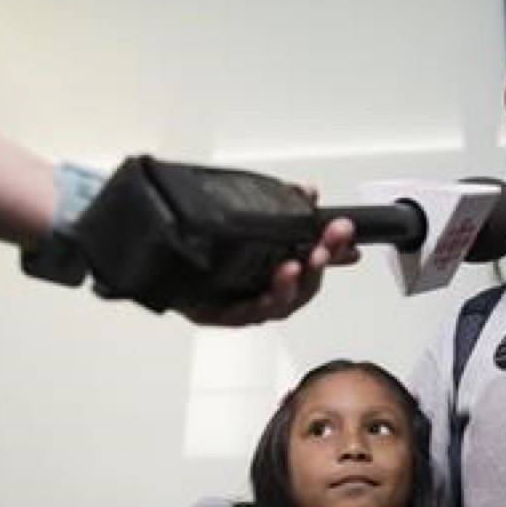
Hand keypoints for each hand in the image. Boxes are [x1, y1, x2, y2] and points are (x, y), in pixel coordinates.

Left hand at [174, 210, 358, 325]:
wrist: (161, 263)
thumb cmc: (206, 249)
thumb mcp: (250, 218)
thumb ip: (282, 206)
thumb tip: (307, 192)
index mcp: (276, 270)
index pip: (315, 262)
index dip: (335, 251)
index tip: (344, 236)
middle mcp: (263, 291)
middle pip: (303, 287)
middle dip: (317, 266)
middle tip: (322, 249)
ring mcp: (242, 306)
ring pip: (278, 305)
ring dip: (290, 286)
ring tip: (294, 267)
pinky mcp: (216, 314)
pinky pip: (240, 314)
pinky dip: (255, 303)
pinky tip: (262, 292)